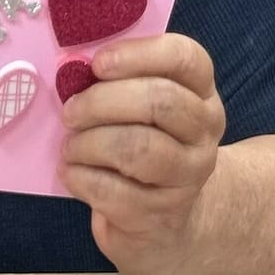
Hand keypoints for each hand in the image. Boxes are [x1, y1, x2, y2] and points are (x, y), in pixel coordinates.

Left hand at [60, 35, 223, 269]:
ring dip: (90, 143)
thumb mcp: (145, 110)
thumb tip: (74, 69)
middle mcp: (204, 131)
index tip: (97, 63)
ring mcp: (188, 176)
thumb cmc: (145, 146)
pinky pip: (114, 191)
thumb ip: (122, 83)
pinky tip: (71, 172)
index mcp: (202, 92)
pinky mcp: (161, 214)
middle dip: (102, 102)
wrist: (166, 220)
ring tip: (70, 146)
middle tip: (70, 112)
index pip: (185, 58)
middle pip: (160, 101)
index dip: (138, 54)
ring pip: (139, 147)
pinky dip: (81, 177)